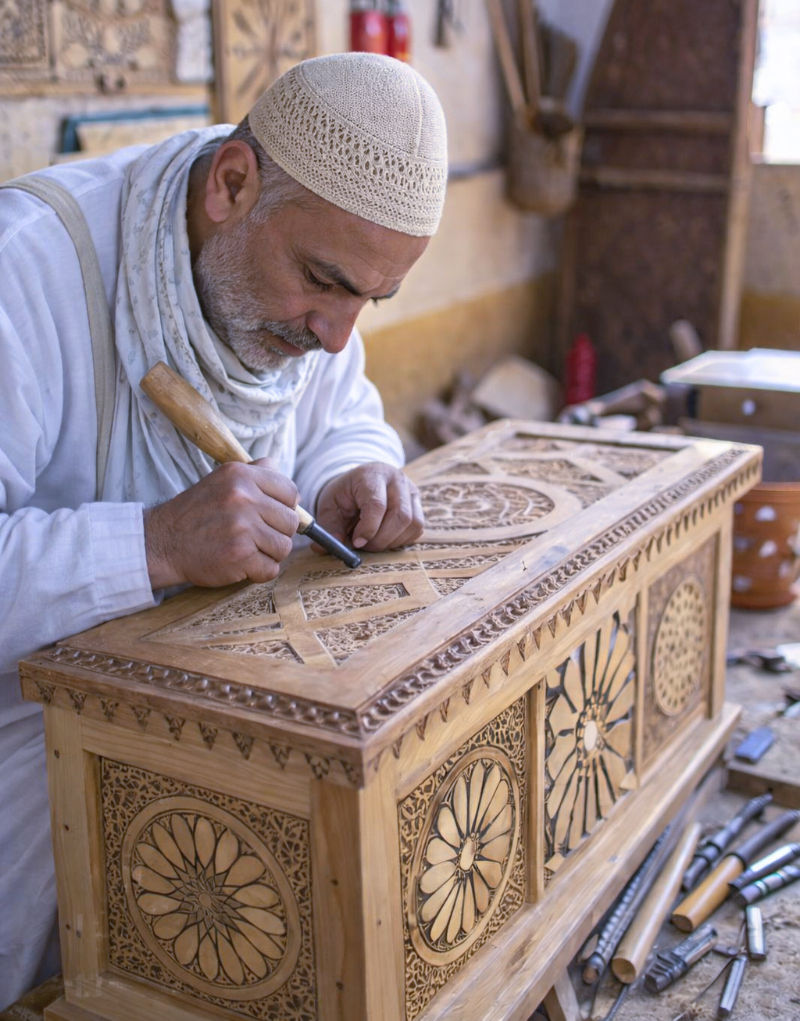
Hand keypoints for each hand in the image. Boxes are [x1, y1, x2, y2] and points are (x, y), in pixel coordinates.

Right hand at [144, 458, 298, 588]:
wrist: (163, 541)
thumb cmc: (197, 513)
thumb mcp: (223, 479)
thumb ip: (258, 474)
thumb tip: (294, 490)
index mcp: (242, 475)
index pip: (291, 492)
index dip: (285, 507)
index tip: (269, 516)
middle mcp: (243, 497)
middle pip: (291, 522)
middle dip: (278, 533)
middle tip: (256, 537)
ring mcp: (242, 527)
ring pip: (284, 547)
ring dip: (269, 554)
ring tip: (247, 550)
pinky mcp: (240, 555)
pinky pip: (271, 569)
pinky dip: (259, 572)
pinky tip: (241, 564)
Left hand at [315, 462, 423, 552]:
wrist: (359, 483)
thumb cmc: (344, 495)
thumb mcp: (329, 506)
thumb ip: (328, 527)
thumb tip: (328, 547)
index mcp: (372, 475)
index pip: (377, 504)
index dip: (368, 528)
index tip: (357, 542)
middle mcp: (397, 479)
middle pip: (400, 516)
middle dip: (381, 539)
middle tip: (364, 546)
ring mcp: (411, 491)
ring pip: (413, 524)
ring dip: (392, 541)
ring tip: (373, 541)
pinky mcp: (418, 504)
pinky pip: (417, 530)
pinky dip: (401, 540)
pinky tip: (384, 538)